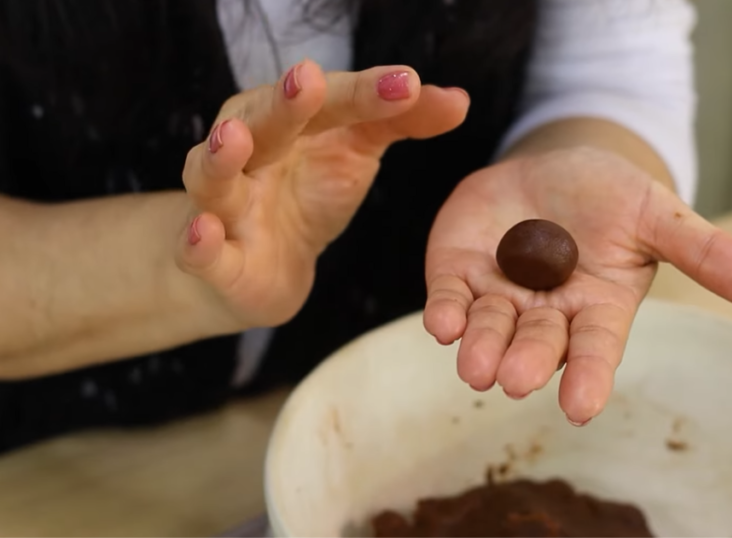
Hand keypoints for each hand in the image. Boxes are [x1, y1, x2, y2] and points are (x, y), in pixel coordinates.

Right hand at [175, 60, 468, 329]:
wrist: (268, 264)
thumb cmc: (310, 191)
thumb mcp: (357, 153)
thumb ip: (402, 122)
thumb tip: (459, 100)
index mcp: (290, 119)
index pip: (331, 101)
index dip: (366, 92)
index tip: (407, 84)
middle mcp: (252, 151)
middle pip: (264, 122)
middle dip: (284, 103)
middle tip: (308, 79)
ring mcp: (227, 204)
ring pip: (213, 176)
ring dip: (220, 157)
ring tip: (233, 139)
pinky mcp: (215, 259)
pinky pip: (197, 249)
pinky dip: (197, 241)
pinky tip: (203, 232)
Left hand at [424, 147, 731, 424]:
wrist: (553, 166)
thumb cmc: (612, 197)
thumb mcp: (659, 216)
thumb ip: (707, 255)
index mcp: (598, 308)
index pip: (597, 350)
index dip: (590, 378)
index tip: (582, 408)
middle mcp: (548, 313)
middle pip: (537, 344)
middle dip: (528, 361)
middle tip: (516, 379)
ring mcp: (500, 295)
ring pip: (489, 330)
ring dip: (481, 348)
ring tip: (477, 366)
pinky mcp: (459, 273)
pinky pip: (450, 299)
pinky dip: (444, 312)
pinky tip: (441, 322)